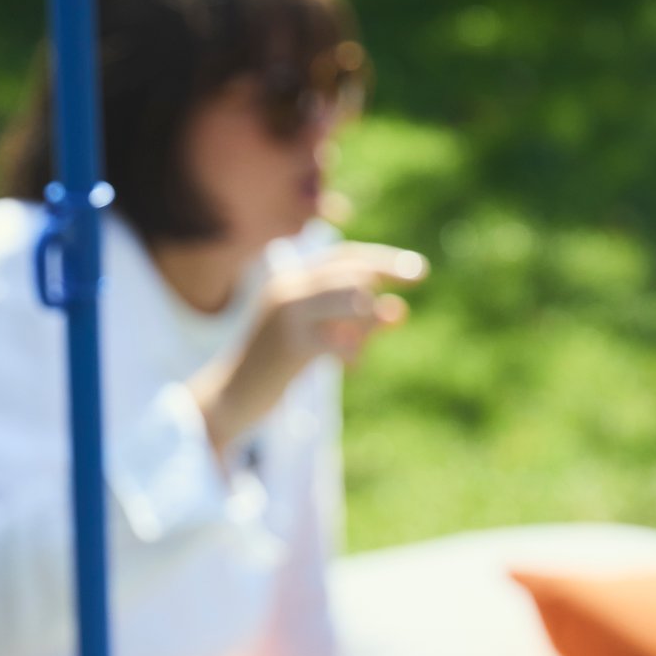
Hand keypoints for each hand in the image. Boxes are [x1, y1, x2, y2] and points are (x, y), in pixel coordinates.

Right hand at [189, 242, 427, 456]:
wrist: (233, 396)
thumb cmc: (279, 368)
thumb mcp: (321, 340)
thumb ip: (356, 325)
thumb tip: (400, 311)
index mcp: (291, 281)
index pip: (344, 258)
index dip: (383, 259)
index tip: (418, 268)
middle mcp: (287, 288)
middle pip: (349, 269)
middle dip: (388, 269)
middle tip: (422, 273)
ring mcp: (287, 315)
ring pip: (347, 297)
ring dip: (369, 318)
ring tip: (366, 342)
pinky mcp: (290, 346)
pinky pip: (337, 338)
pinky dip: (353, 350)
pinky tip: (352, 366)